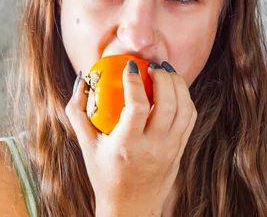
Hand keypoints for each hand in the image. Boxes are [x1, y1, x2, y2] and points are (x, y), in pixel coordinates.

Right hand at [65, 61, 197, 216]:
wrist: (130, 207)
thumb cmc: (103, 174)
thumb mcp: (85, 144)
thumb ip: (77, 110)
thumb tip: (81, 79)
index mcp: (127, 145)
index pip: (137, 107)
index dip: (135, 82)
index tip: (129, 66)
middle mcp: (153, 147)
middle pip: (168, 104)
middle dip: (164, 77)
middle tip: (152, 64)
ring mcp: (171, 149)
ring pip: (185, 109)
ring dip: (178, 84)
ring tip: (164, 71)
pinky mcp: (180, 150)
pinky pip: (189, 118)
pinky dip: (184, 98)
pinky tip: (172, 88)